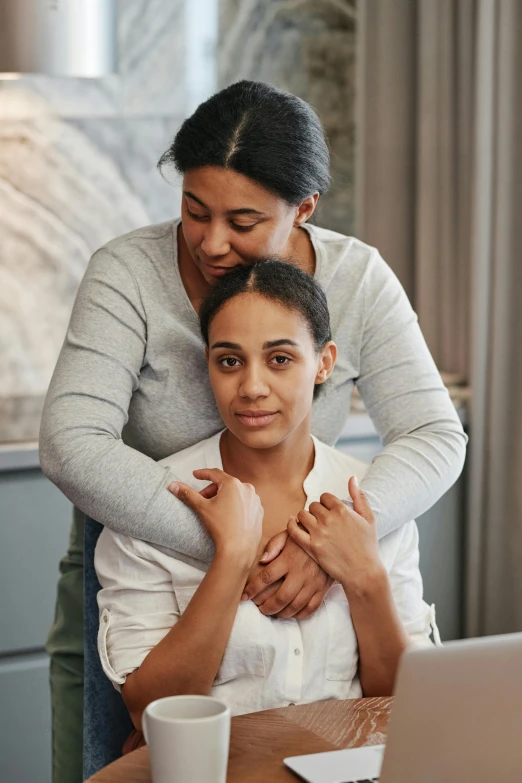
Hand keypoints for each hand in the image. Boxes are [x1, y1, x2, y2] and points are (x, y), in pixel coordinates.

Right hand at [169, 469, 262, 565]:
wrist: (238, 550)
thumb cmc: (221, 527)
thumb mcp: (201, 508)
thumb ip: (187, 494)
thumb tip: (172, 485)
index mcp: (233, 484)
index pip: (214, 473)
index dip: (203, 473)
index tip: (195, 475)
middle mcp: (247, 488)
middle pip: (225, 484)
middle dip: (211, 491)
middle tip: (202, 500)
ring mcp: (255, 500)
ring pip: (235, 494)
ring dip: (224, 498)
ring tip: (215, 510)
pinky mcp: (259, 511)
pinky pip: (244, 504)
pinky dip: (235, 506)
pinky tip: (228, 517)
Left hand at [242, 532, 332, 618]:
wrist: (333, 538)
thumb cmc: (305, 536)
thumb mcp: (288, 534)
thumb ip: (273, 545)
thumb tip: (262, 560)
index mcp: (289, 559)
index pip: (266, 577)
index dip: (253, 589)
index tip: (244, 596)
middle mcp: (300, 573)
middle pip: (280, 597)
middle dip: (267, 607)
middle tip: (259, 609)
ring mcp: (313, 583)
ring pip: (295, 606)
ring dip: (281, 613)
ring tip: (273, 613)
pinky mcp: (323, 589)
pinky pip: (311, 608)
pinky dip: (299, 615)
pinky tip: (291, 613)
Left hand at [287, 477, 381, 592]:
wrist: (364, 572)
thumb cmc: (368, 546)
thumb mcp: (369, 518)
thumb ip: (359, 496)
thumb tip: (353, 478)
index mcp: (343, 510)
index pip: (325, 497)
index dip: (326, 504)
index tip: (328, 512)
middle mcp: (329, 519)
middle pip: (313, 506)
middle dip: (316, 512)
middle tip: (320, 521)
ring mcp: (319, 533)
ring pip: (302, 515)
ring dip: (305, 518)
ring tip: (310, 525)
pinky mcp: (311, 547)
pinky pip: (293, 531)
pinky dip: (291, 525)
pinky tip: (293, 524)